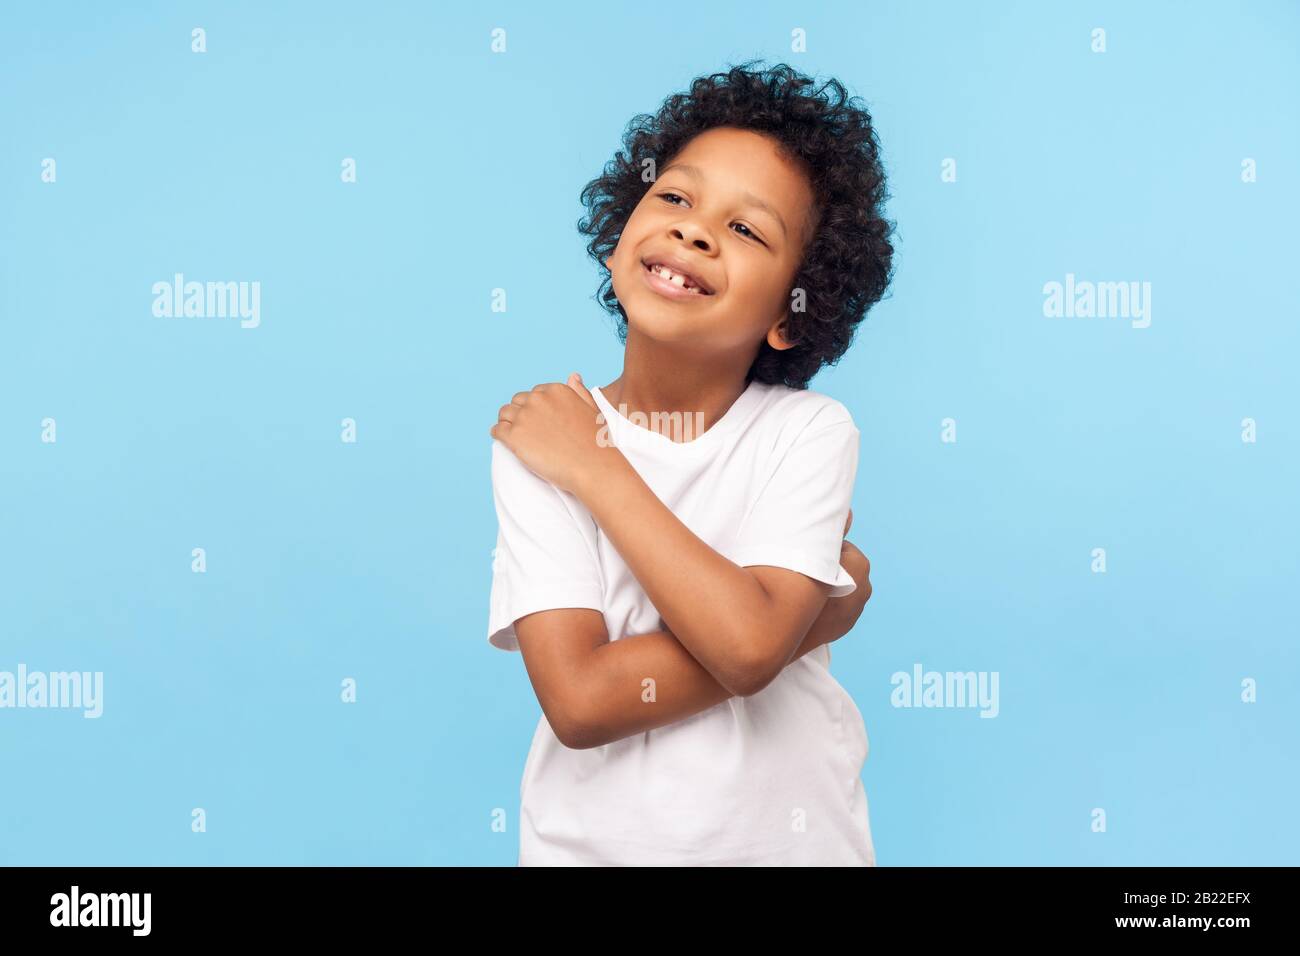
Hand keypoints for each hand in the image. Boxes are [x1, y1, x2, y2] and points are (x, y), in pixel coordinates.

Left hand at [490, 372, 613, 494]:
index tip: (538, 421)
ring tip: (515, 436)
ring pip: (504, 414)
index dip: (535, 408)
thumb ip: (580, 392)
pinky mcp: (514, 436)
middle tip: (526, 431)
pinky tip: (506, 442)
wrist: (593, 467)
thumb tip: (573, 376)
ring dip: (507, 423)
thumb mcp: (592, 409)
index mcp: (556, 390)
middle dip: (520, 413)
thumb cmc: (596, 443)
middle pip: (517, 401)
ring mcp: (524, 417)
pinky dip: (499, 435)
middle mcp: (538, 399)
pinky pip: (497, 430)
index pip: (534, 393)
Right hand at [798, 508, 871, 655]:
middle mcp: (865, 588)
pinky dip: (826, 604)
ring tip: (804, 587)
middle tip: (803, 569)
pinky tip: (808, 605)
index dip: (822, 548)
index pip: (841, 547)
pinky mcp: (844, 627)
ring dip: (826, 586)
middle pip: (843, 568)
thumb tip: (849, 513)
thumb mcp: (812, 549)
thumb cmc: (796, 584)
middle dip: (827, 567)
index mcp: (860, 566)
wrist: (782, 628)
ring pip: (840, 588)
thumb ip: (832, 531)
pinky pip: (836, 607)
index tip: (805, 553)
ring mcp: (855, 610)